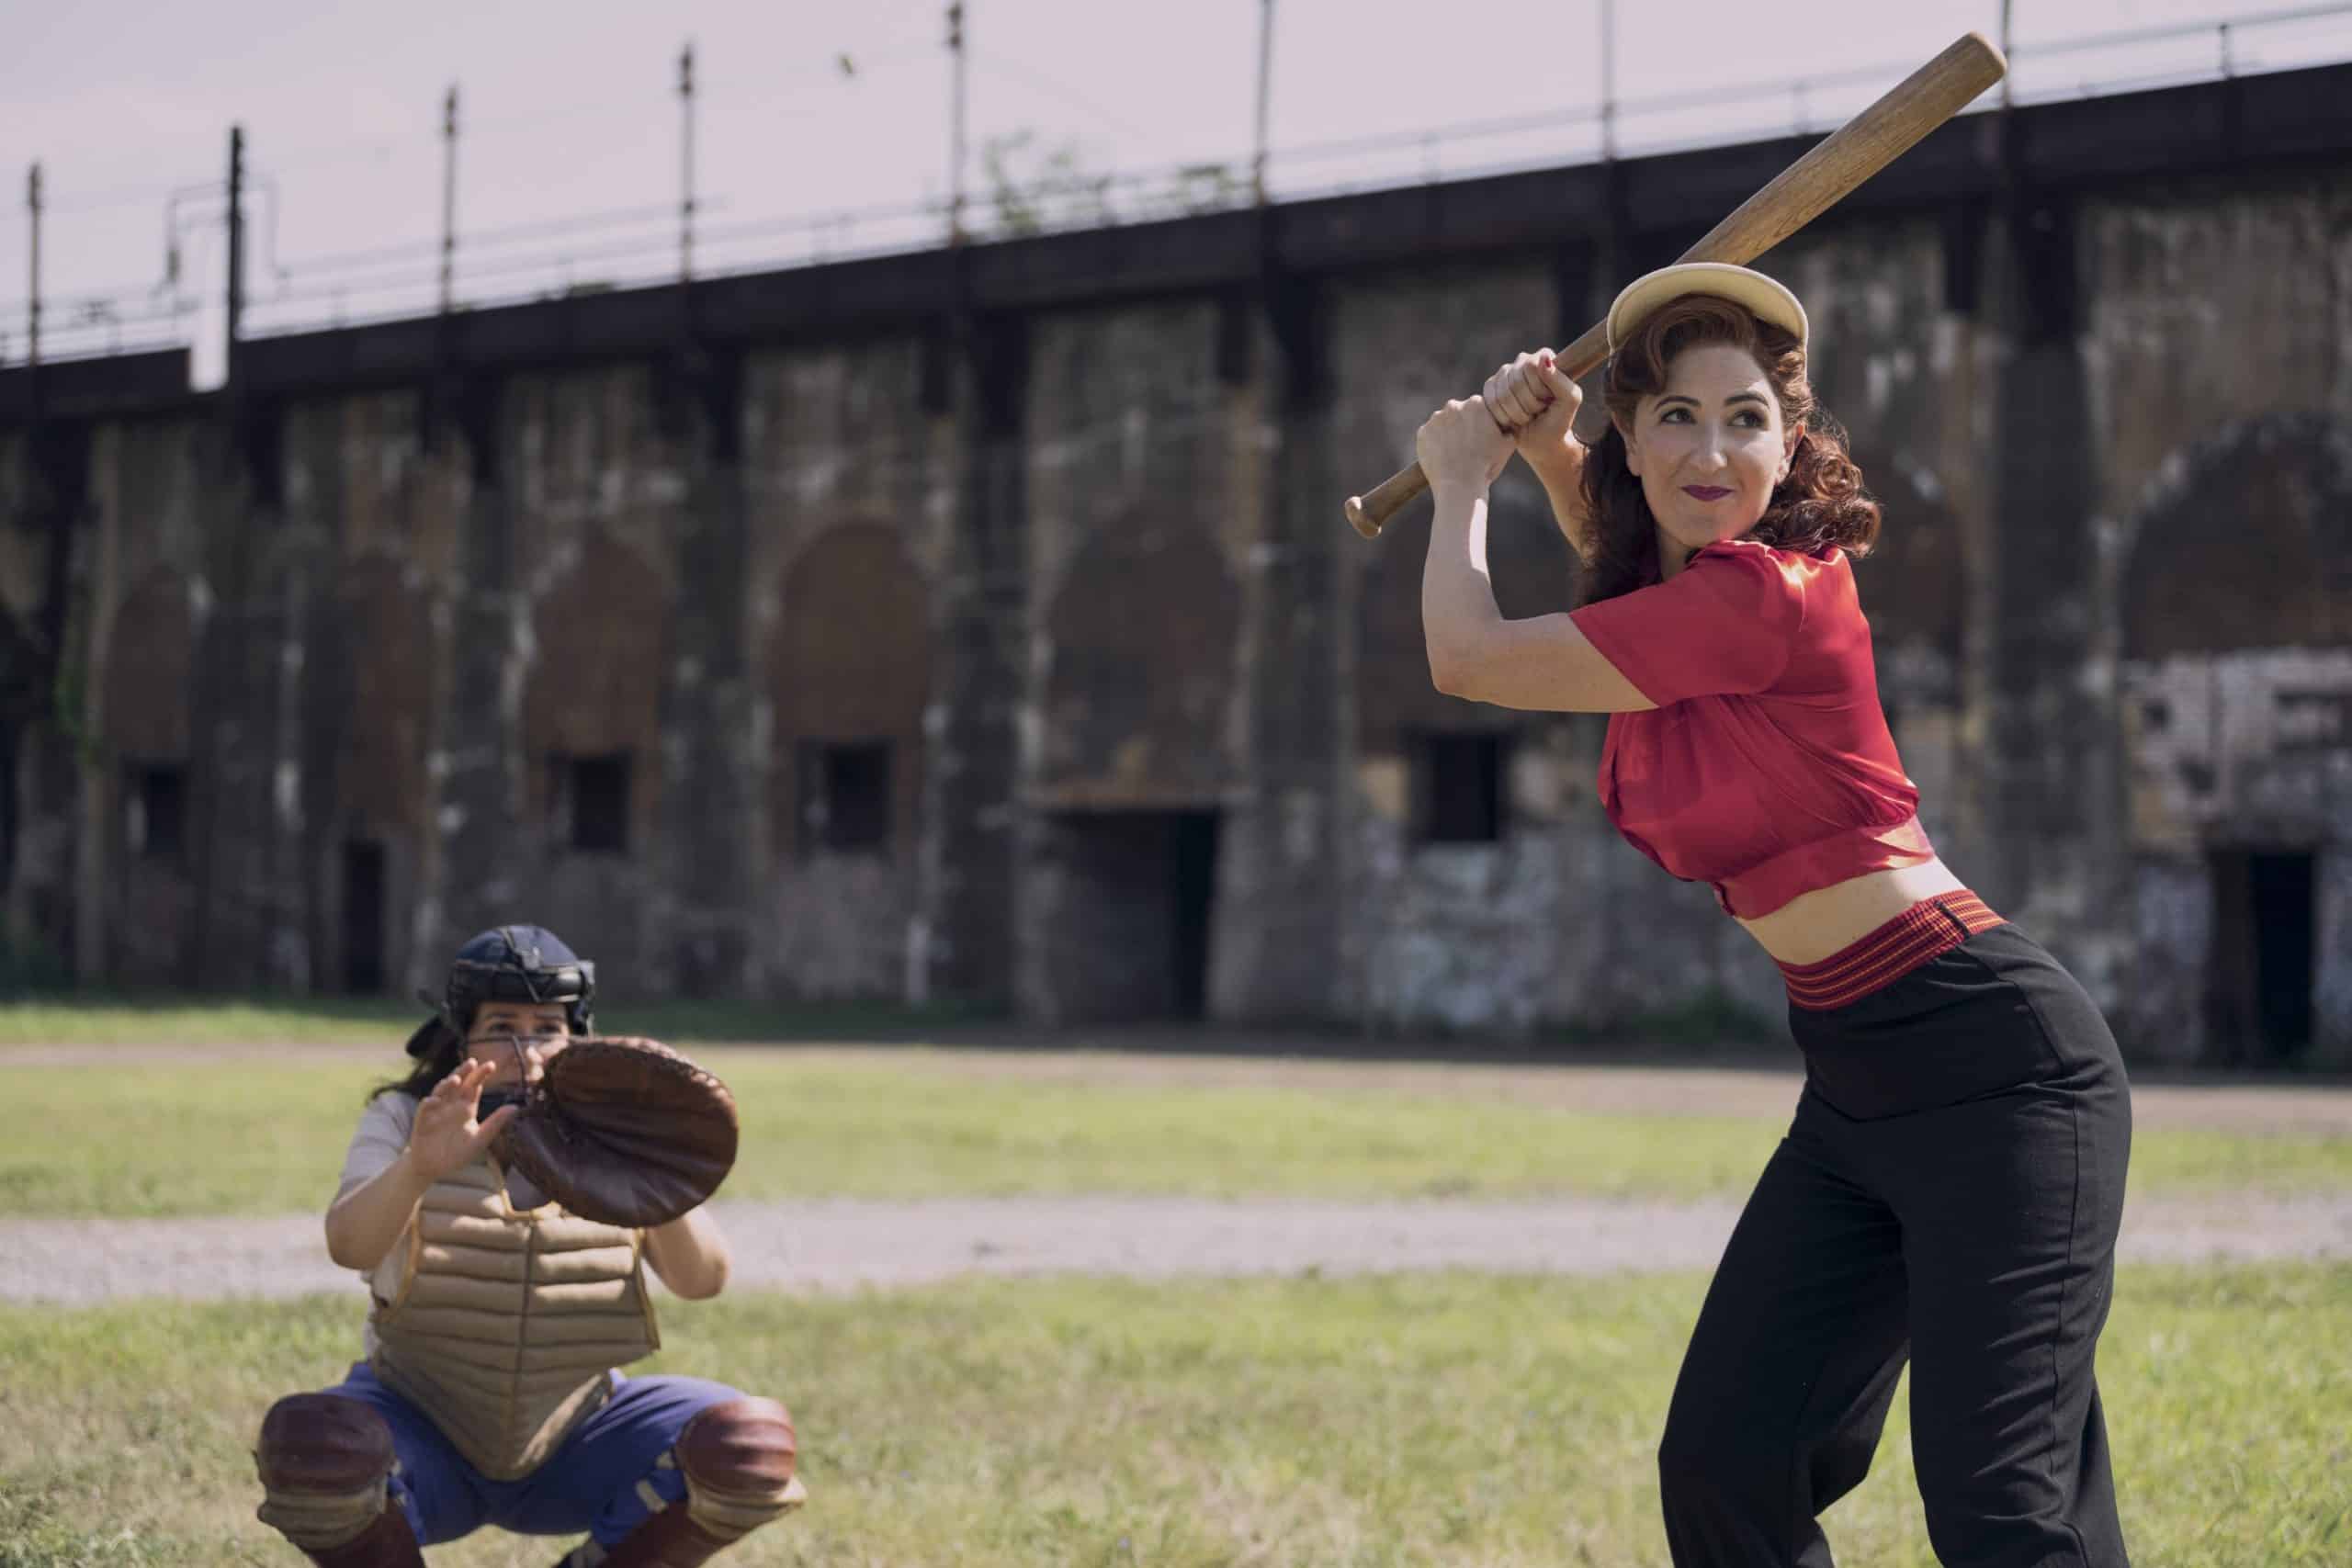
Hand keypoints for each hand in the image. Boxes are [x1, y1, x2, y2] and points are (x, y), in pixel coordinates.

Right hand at [406, 1057, 521, 1183]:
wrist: (434, 1169)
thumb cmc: (458, 1153)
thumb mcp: (480, 1139)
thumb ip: (495, 1123)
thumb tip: (515, 1107)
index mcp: (466, 1107)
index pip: (474, 1086)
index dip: (481, 1074)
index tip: (491, 1065)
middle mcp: (451, 1105)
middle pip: (457, 1083)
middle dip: (463, 1072)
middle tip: (472, 1062)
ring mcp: (436, 1112)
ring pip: (440, 1092)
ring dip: (446, 1085)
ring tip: (455, 1079)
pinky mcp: (422, 1122)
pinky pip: (424, 1110)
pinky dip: (428, 1104)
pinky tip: (434, 1100)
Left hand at [1415, 395, 1514, 493]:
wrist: (1460, 486)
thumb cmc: (1486, 466)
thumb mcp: (1508, 444)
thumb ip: (1509, 426)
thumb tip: (1509, 422)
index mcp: (1477, 404)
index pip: (1479, 408)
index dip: (1481, 422)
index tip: (1481, 436)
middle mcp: (1454, 406)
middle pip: (1459, 413)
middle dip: (1463, 425)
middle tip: (1468, 445)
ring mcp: (1435, 419)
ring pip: (1443, 423)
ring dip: (1448, 433)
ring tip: (1455, 453)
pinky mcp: (1422, 433)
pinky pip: (1429, 435)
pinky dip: (1434, 443)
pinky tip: (1443, 457)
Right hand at [1482, 350, 1584, 475]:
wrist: (1542, 443)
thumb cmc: (1559, 421)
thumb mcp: (1570, 401)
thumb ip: (1560, 380)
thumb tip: (1543, 359)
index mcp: (1545, 357)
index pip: (1530, 366)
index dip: (1538, 388)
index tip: (1548, 399)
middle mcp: (1523, 361)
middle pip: (1515, 380)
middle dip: (1528, 403)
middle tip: (1538, 411)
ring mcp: (1505, 374)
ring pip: (1502, 393)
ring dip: (1517, 413)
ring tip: (1527, 416)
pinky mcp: (1491, 389)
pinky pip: (1490, 400)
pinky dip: (1503, 416)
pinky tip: (1513, 419)